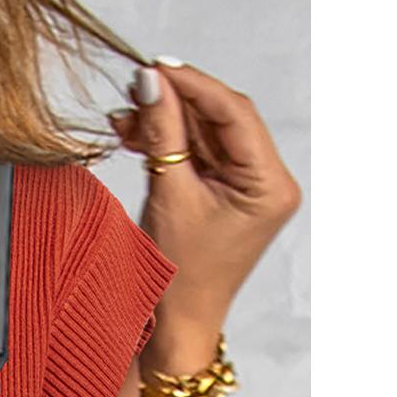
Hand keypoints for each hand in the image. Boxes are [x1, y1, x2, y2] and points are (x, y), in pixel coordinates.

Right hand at [108, 60, 301, 354]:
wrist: (175, 328)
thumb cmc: (177, 279)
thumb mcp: (169, 197)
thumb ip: (163, 134)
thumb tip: (150, 81)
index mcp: (271, 184)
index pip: (234, 114)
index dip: (194, 86)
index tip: (156, 68)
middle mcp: (269, 181)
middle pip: (221, 120)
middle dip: (176, 103)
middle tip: (135, 89)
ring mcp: (248, 186)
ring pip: (206, 134)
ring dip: (166, 122)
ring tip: (125, 117)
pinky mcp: (227, 193)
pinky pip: (199, 155)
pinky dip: (169, 144)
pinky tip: (137, 134)